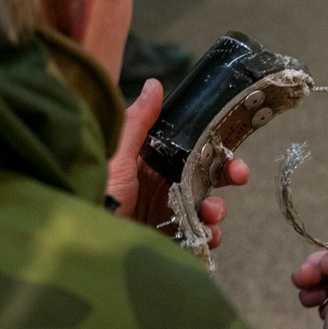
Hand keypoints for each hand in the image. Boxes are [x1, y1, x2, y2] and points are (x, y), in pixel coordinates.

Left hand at [107, 78, 247, 247]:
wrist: (87, 243)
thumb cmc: (95, 195)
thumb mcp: (116, 156)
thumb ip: (137, 123)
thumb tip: (154, 84)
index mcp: (147, 162)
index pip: (188, 148)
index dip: (213, 146)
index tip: (230, 145)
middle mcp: (157, 185)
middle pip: (203, 176)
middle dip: (226, 174)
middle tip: (240, 175)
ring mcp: (163, 213)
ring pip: (204, 206)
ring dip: (216, 209)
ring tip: (212, 215)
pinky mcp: (166, 239)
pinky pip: (196, 236)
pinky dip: (208, 236)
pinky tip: (207, 236)